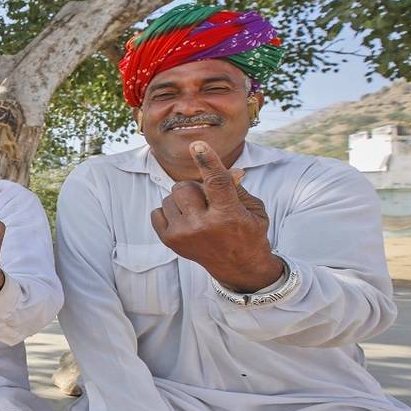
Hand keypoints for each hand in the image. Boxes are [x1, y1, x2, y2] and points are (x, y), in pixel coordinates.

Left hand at [150, 141, 282, 292]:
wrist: (238, 266)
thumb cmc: (247, 230)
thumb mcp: (252, 208)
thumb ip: (236, 187)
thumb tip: (231, 170)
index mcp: (228, 215)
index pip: (217, 183)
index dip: (207, 161)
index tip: (198, 144)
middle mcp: (203, 226)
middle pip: (184, 187)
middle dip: (194, 188)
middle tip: (208, 201)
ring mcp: (183, 234)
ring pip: (170, 197)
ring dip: (183, 200)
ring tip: (198, 213)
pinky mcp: (169, 240)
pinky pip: (158, 210)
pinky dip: (170, 211)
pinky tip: (185, 220)